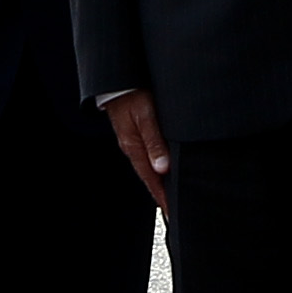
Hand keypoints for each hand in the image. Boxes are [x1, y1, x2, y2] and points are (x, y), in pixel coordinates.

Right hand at [100, 89, 171, 213]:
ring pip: (149, 167)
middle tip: (175, 210)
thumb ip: (154, 141)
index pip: (151, 180)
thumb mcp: (145, 116)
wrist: (116, 79)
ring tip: (171, 195)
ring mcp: (133, 140)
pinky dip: (157, 166)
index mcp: (134, 147)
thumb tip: (163, 168)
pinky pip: (148, 155)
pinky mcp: (136, 132)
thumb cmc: (131, 94)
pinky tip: (164, 169)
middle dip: (162, 194)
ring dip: (160, 181)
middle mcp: (133, 147)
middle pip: (150, 177)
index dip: (163, 198)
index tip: (172, 213)